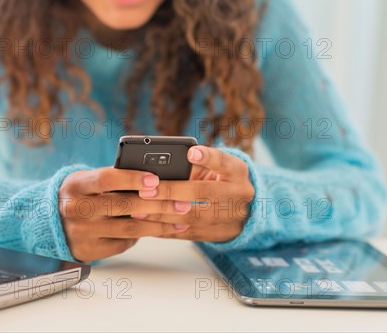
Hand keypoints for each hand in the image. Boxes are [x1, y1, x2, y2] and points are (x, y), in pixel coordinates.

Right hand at [59, 167, 191, 261]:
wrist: (52, 221)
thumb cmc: (81, 194)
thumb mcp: (88, 180)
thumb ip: (114, 179)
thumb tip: (154, 180)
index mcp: (76, 186)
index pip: (106, 179)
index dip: (132, 179)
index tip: (156, 179)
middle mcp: (76, 210)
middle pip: (123, 206)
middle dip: (158, 204)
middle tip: (182, 202)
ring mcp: (82, 233)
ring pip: (129, 229)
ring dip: (159, 224)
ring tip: (180, 220)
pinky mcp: (89, 251)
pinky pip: (123, 243)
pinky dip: (141, 235)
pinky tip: (156, 229)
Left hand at [134, 146, 254, 241]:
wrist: (248, 212)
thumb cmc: (221, 181)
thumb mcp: (216, 168)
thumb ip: (193, 165)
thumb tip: (157, 168)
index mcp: (237, 172)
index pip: (223, 161)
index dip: (207, 157)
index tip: (190, 152)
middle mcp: (237, 194)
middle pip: (202, 192)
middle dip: (171, 191)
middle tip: (145, 190)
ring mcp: (229, 217)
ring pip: (192, 217)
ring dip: (162, 214)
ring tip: (139, 210)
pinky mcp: (217, 235)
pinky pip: (188, 233)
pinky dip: (165, 229)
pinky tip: (147, 225)